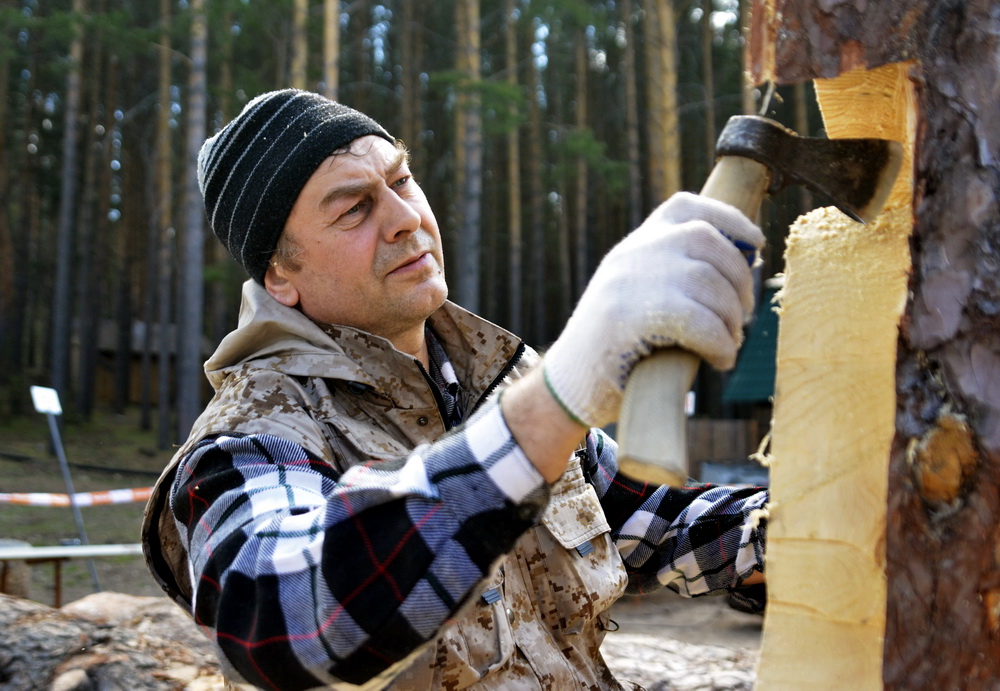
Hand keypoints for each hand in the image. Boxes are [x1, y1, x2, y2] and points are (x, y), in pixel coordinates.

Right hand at [542, 192, 764, 428]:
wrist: (568, 384)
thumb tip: (742, 265)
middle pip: (707, 241)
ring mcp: (629, 281)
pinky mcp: (629, 317)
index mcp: (635, 244)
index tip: (754, 244)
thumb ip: (673, 273)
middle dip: (739, 279)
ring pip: (709, 282)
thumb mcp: (638, 294)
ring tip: (729, 341)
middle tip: (743, 315)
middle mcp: (632, 253)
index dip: (730, 219)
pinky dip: (720, 343)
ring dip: (731, 317)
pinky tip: (720, 359)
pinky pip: (698, 321)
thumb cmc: (616, 347)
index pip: (687, 208)